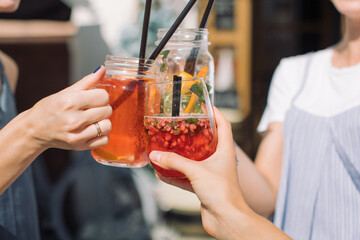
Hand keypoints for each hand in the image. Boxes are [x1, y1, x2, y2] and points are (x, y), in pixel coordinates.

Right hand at [24, 66, 111, 150]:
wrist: (34, 130)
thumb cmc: (50, 109)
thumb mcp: (66, 92)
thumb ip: (87, 82)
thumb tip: (102, 69)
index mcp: (70, 102)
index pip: (103, 96)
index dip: (101, 95)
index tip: (95, 97)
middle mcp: (74, 119)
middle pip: (107, 110)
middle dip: (103, 107)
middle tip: (94, 108)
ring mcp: (77, 135)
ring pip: (107, 126)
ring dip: (104, 121)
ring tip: (95, 120)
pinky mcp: (80, 146)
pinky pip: (104, 140)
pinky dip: (102, 135)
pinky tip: (93, 130)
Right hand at [149, 107, 250, 238]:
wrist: (226, 219)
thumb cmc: (222, 193)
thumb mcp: (196, 171)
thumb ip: (175, 162)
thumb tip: (155, 155)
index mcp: (225, 151)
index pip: (224, 125)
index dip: (216, 113)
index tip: (205, 105)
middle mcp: (220, 161)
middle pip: (208, 141)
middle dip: (195, 133)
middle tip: (181, 125)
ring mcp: (212, 174)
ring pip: (195, 160)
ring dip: (181, 155)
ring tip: (168, 147)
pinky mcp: (204, 187)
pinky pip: (187, 177)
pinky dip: (175, 175)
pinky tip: (161, 173)